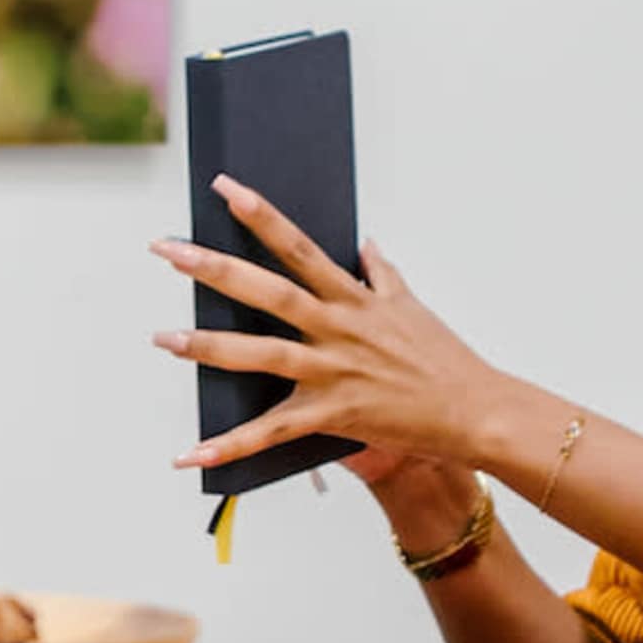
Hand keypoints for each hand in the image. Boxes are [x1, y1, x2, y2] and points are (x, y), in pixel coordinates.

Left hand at [154, 184, 533, 483]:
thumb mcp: (413, 307)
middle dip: (214, 268)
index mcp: (354, 299)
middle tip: (166, 249)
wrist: (477, 412)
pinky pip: (271, 432)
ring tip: (164, 338)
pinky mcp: (333, 414)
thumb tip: (367, 244)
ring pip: (261, 354)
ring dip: (209, 347)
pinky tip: (190, 453)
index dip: (261, 215)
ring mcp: (333, 371)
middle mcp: (338, 329)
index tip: (225, 189)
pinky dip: (230, 445)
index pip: (299, 246)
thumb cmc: (447, 361)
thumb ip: (384, 274)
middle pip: (268, 292)